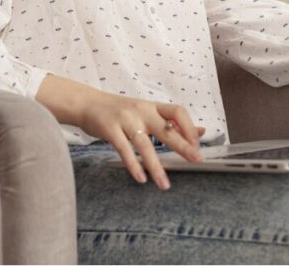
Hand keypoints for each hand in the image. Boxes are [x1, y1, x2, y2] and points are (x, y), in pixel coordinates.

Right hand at [78, 91, 205, 190]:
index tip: (197, 144)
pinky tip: (141, 179)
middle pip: (165, 128)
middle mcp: (141, 111)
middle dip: (182, 145)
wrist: (87, 103)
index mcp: (152, 107)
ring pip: (145, 144)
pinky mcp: (110, 129)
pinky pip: (124, 150)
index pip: (177, 111)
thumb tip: (201, 132)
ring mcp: (125, 120)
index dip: (189, 127)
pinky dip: (133, 165)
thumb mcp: (147, 112)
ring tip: (165, 185)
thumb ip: (171, 122)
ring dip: (156, 167)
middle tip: (196, 160)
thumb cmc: (120, 110)